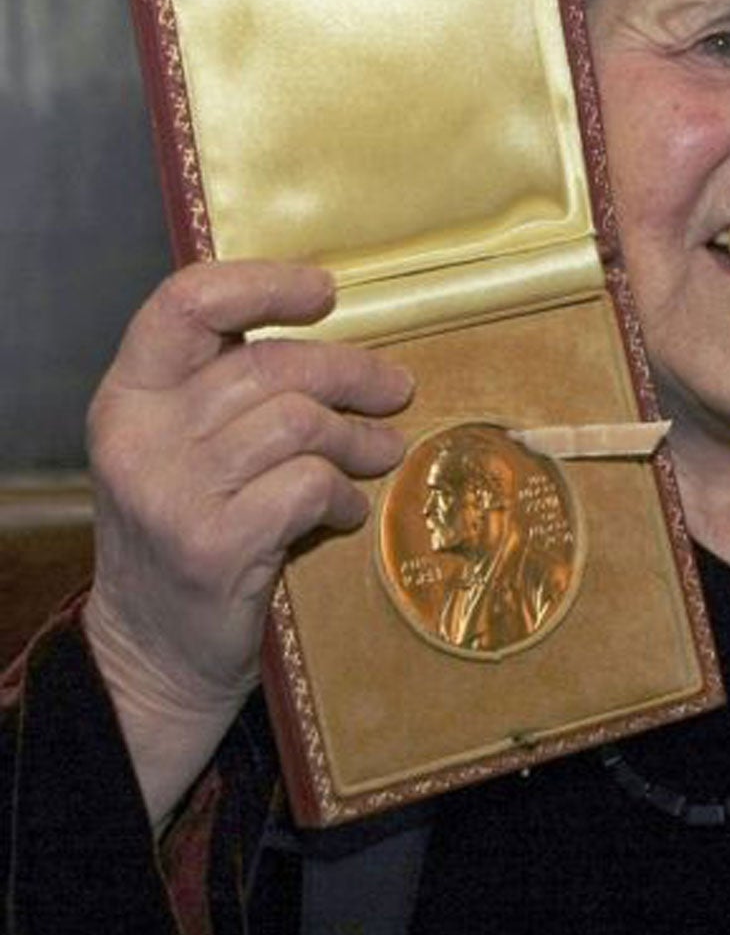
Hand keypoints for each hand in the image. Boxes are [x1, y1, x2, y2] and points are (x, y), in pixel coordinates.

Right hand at [83, 260, 412, 821]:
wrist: (154, 649)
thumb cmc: (188, 530)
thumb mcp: (181, 448)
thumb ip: (228, 390)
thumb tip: (338, 343)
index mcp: (128, 396)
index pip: (186, 303)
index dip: (262, 284)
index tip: (324, 292)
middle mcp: (139, 437)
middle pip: (269, 365)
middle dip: (351, 372)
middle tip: (396, 389)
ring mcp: (171, 494)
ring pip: (299, 422)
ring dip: (357, 438)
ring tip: (380, 454)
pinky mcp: (213, 547)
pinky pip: (307, 487)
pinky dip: (343, 495)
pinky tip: (347, 512)